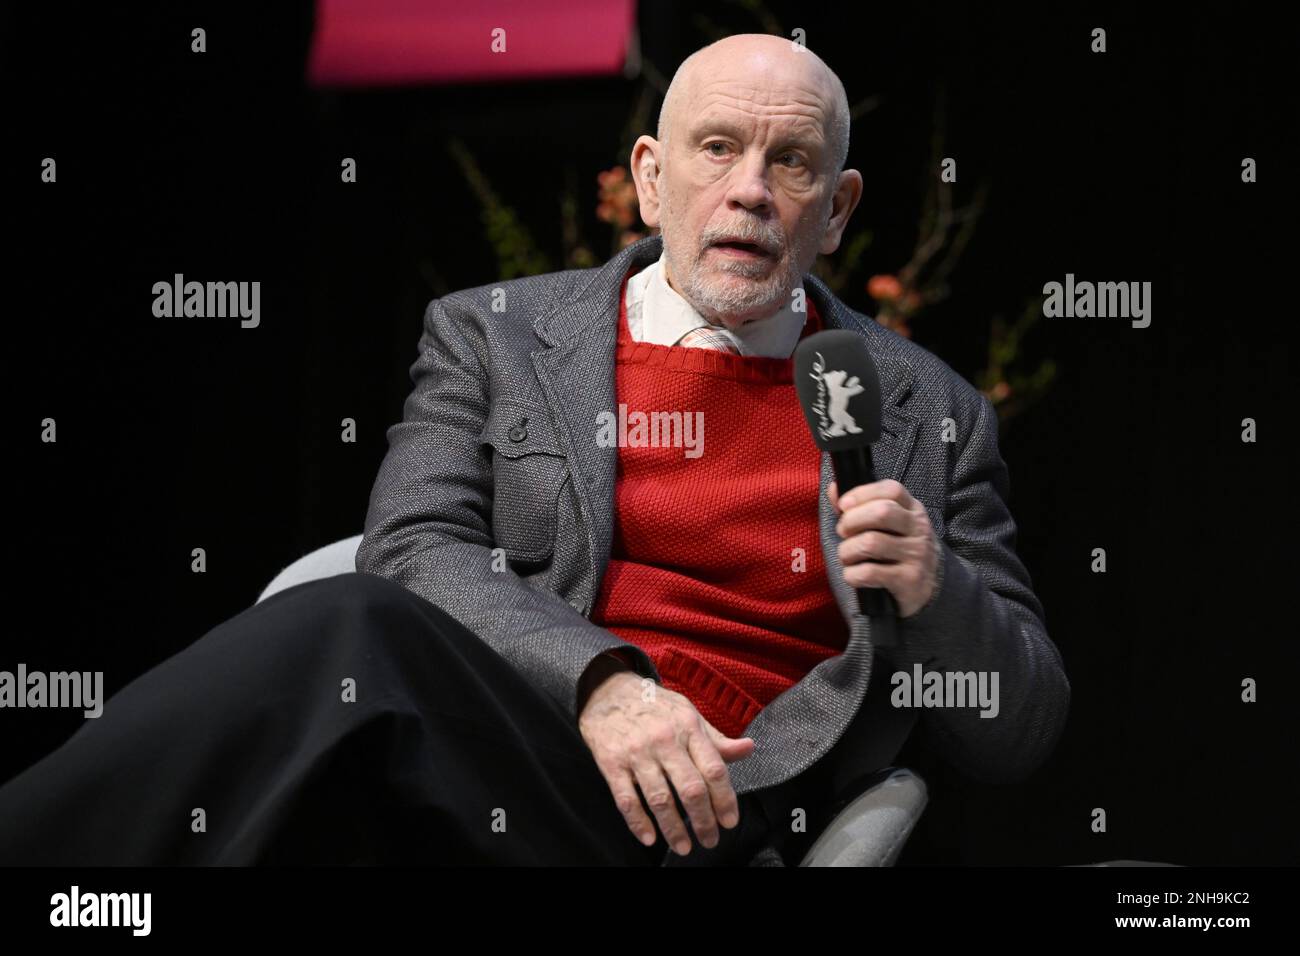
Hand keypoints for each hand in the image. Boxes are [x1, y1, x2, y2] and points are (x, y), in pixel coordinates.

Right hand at [577, 670, 754, 855]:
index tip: (730, 822)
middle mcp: (664, 740)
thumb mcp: (688, 714)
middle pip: (690, 789)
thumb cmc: (655, 707)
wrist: (607, 690)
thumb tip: (749, 748)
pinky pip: (626, 799)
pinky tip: (649, 838)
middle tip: (710, 840)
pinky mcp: (611, 762)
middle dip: (703, 821)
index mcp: (688, 727)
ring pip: (660, 799)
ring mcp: (637, 752)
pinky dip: (638, 823)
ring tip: (684, 847)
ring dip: (674, 829)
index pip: (713, 769)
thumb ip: (716, 739)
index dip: (725, 800)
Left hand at [828, 478, 940, 618]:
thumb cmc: (900, 550)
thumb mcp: (889, 525)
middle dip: (851, 521)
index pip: (891, 490)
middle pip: (881, 512)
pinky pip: (869, 572)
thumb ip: (860, 507)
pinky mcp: (909, 579)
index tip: (843, 505)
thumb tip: (833, 489)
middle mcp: (918, 529)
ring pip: (871, 543)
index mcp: (913, 510)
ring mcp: (916, 554)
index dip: (862, 493)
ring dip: (847, 551)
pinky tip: (854, 575)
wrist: (930, 587)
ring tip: (847, 556)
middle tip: (843, 532)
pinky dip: (852, 574)